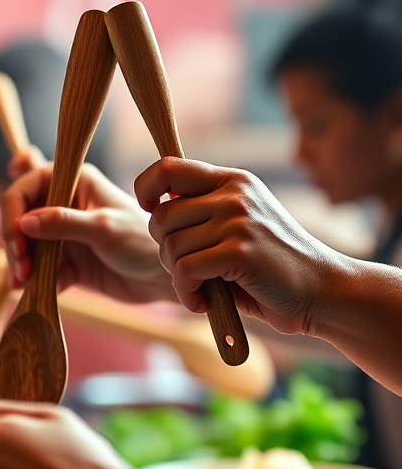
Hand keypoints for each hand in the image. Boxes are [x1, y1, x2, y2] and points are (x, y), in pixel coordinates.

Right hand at [2, 162, 173, 302]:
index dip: (13, 212)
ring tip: (23, 281)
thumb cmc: (142, 241)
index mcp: (73, 181)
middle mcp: (63, 204)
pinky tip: (30, 290)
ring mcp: (61, 234)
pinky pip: (38, 268)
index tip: (16, 239)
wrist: (163, 278)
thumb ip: (63, 223)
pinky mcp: (64, 261)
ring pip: (25, 245)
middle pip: (19, 217)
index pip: (26, 187)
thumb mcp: (103, 228)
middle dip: (14, 242)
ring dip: (20, 263)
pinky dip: (32, 279)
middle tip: (21, 266)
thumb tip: (24, 223)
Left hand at [135, 158, 347, 334]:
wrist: (323, 291)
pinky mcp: (239, 251)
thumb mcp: (237, 224)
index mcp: (231, 181)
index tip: (148, 209)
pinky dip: (187, 293)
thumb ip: (203, 212)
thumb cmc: (270, 266)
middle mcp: (234, 194)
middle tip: (187, 270)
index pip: (167, 167)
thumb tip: (153, 206)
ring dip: (178, 276)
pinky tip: (205, 302)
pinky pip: (185, 269)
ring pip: (170, 246)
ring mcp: (238, 220)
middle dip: (164, 250)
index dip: (145, 187)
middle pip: (161, 217)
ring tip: (200, 288)